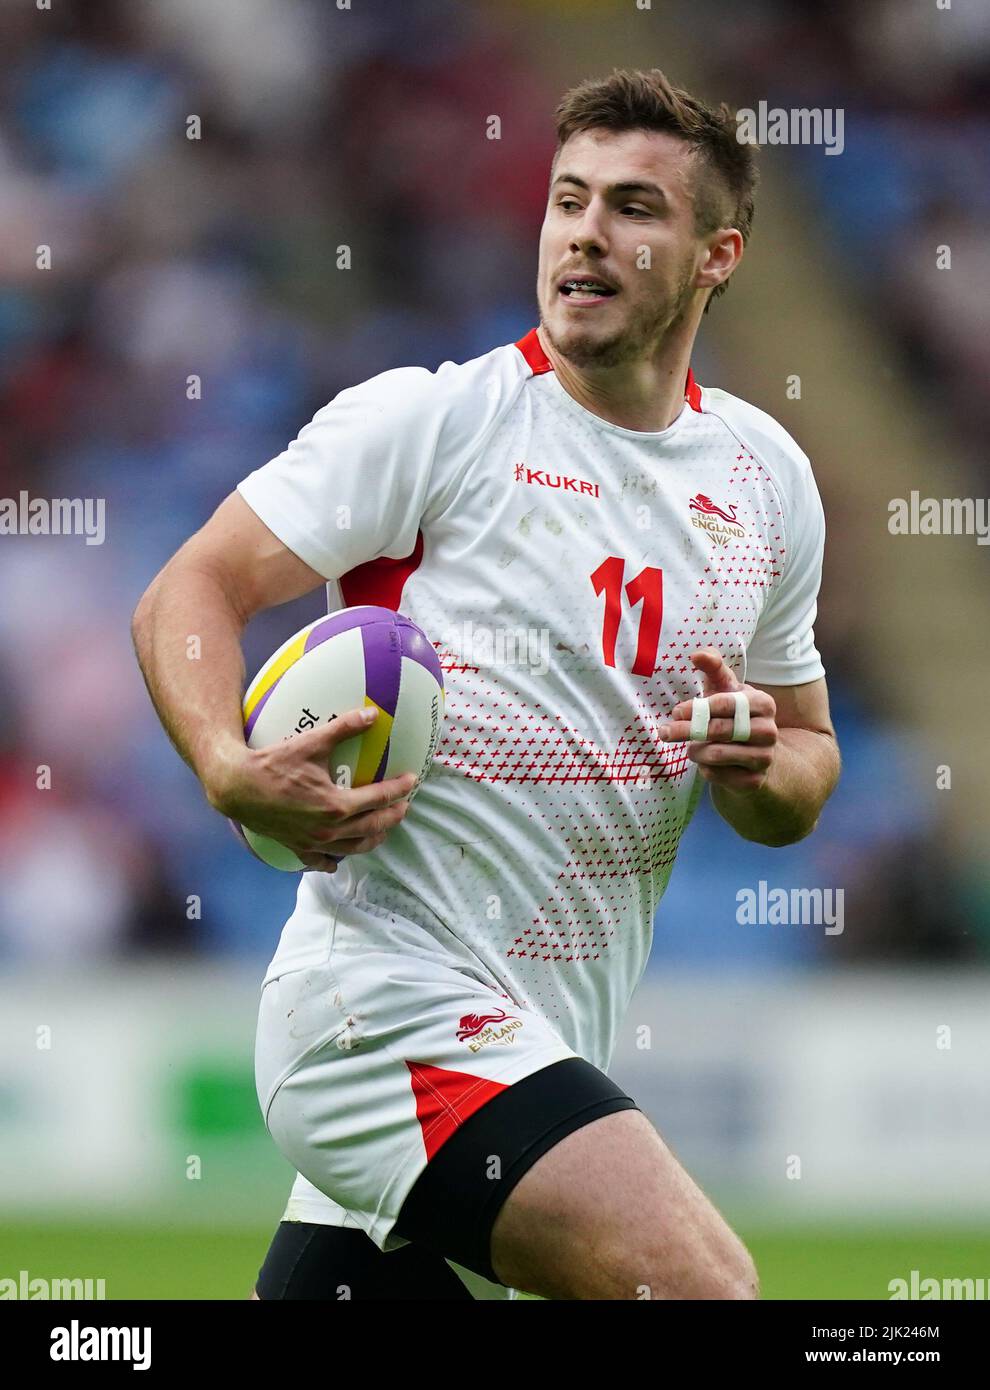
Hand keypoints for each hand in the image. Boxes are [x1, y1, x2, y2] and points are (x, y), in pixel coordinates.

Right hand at [205, 707, 417, 870]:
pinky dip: (334, 860)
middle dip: (393, 816)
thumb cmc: (272, 764)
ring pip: (353, 849)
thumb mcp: (310, 743)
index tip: (411, 781)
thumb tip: (371, 715)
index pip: (379, 798)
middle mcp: (328, 830)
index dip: (399, 789)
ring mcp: (313, 843)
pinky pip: (322, 861)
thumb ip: (343, 728)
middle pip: (373, 827)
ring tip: (382, 829)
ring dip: (372, 839)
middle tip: (404, 805)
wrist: (236, 786)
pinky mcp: (297, 848)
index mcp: (336, 806)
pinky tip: (339, 858)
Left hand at [658, 648, 777, 793]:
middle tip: (664, 731)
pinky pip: (718, 776)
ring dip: (695, 751)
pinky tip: (705, 763)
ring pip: (716, 754)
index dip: (697, 708)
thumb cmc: (734, 715)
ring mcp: (764, 758)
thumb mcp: (725, 689)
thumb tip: (696, 654)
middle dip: (686, 730)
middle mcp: (769, 731)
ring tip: (691, 747)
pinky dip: (705, 769)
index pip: (726, 704)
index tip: (675, 711)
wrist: (756, 755)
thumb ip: (713, 667)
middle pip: (720, 730)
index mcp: (763, 704)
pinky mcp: (754, 781)